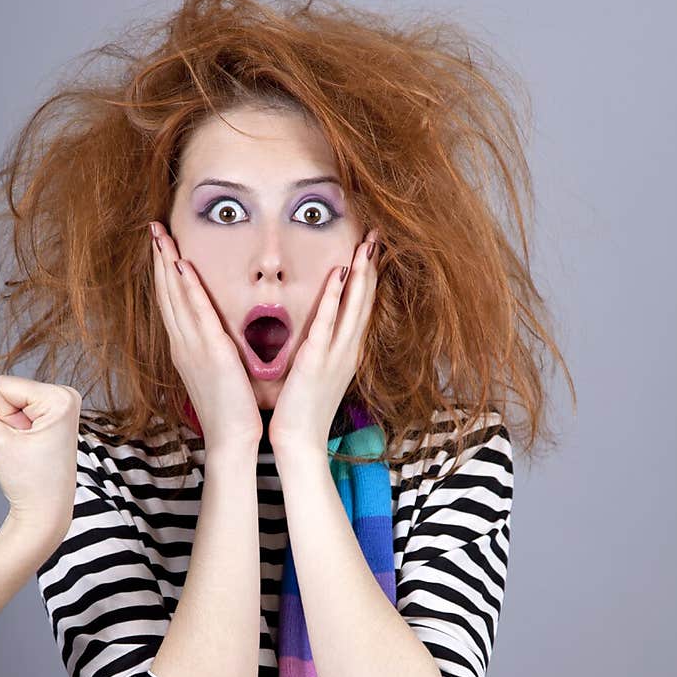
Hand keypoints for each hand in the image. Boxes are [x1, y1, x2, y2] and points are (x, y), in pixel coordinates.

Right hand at [0, 374, 81, 542]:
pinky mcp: (59, 412)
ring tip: (30, 447)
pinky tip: (34, 445)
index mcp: (60, 397)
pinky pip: (23, 407)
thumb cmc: (26, 480)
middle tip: (25, 447)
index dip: (1, 416)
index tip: (21, 441)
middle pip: (9, 389)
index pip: (2, 385)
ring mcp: (65, 403)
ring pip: (13, 398)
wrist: (46, 509)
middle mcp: (67, 395)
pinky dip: (21, 427)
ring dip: (13, 424)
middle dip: (8, 419)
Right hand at [150, 222, 262, 455]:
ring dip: (168, 264)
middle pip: (166, 293)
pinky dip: (188, 289)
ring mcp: (193, 347)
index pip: (170, 302)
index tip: (160, 246)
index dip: (163, 272)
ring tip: (161, 236)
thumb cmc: (229, 410)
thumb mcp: (216, 372)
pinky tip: (183, 266)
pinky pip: (197, 313)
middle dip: (159, 259)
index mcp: (184, 348)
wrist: (231, 439)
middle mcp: (183, 344)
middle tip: (153, 228)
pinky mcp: (212, 352)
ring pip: (175, 297)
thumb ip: (212, 349)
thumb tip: (215, 333)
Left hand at [268, 229, 379, 455]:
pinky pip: (328, 322)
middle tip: (376, 234)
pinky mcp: (318, 360)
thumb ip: (323, 350)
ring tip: (367, 244)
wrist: (300, 442)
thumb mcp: (319, 374)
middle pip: (365, 300)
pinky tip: (339, 273)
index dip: (369, 277)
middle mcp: (349, 350)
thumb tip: (320, 332)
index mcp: (349, 352)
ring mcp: (337, 355)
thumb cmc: (304, 411)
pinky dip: (335, 296)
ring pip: (354, 306)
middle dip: (372, 266)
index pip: (362, 307)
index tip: (372, 250)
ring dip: (361, 273)